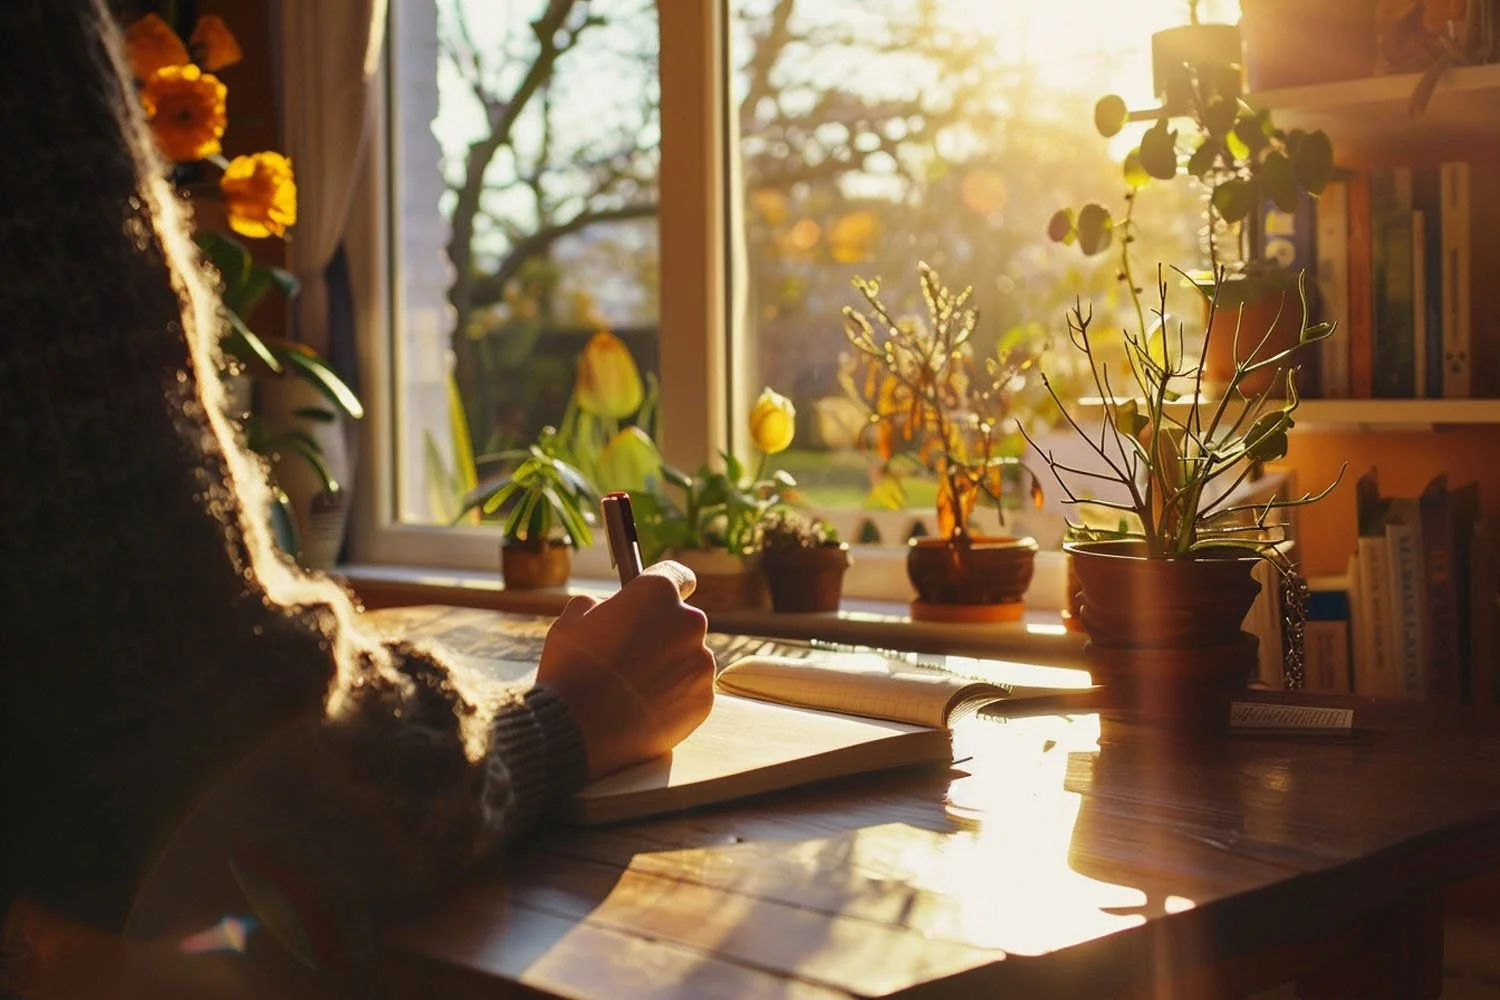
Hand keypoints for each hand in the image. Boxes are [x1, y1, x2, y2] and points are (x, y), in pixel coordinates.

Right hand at [536, 561, 714, 779]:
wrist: (580, 730)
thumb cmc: (571, 669)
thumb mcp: (572, 620)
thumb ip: (597, 604)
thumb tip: (604, 607)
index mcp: (658, 593)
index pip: (677, 575)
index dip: (668, 584)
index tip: (661, 599)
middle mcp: (689, 622)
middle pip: (682, 622)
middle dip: (663, 634)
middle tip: (632, 657)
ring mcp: (701, 663)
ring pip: (688, 658)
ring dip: (669, 667)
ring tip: (634, 690)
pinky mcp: (704, 699)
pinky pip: (691, 692)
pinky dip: (675, 698)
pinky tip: (645, 709)